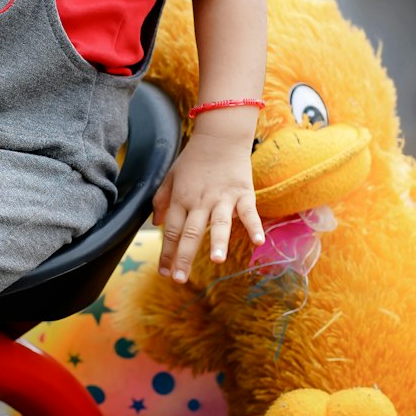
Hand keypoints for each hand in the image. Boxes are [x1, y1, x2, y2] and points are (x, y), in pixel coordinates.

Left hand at [152, 126, 263, 282]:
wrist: (220, 136)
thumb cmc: (194, 158)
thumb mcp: (171, 176)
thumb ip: (162, 200)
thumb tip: (157, 223)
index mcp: (181, 198)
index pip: (171, 230)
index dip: (166, 252)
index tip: (164, 272)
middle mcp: (200, 201)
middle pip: (190, 232)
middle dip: (183, 257)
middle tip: (179, 279)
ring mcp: (223, 198)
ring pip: (219, 223)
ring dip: (217, 242)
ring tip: (215, 260)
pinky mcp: (243, 193)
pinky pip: (249, 212)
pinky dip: (254, 226)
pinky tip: (259, 242)